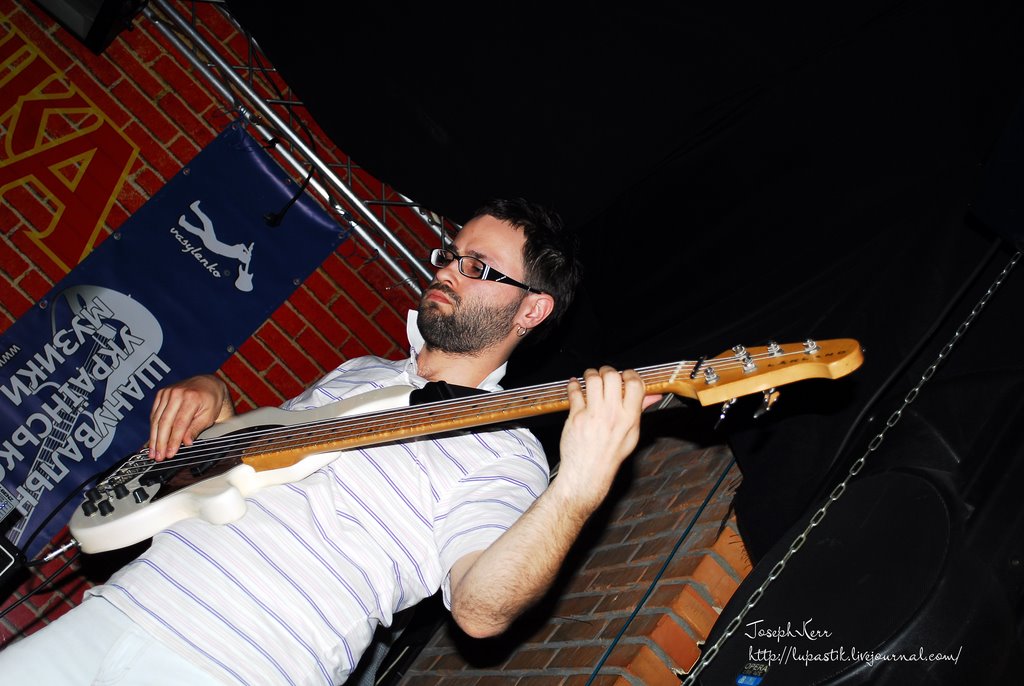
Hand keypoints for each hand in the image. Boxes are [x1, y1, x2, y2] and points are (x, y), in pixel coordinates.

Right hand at [148, 374, 233, 460]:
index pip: (179, 424)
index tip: (170, 454)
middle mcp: (177, 393)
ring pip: (156, 419)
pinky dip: (152, 427)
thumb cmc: (211, 401)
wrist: (208, 384)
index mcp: (192, 398)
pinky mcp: (161, 393)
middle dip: (160, 442)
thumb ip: (196, 429)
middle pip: (165, 422)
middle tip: (158, 457)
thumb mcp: (209, 416)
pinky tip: (152, 439)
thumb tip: (186, 443)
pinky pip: (154, 413)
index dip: (173, 441)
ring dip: (153, 438)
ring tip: (152, 452)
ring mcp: (167, 392)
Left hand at [556, 366, 660, 509]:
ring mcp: (593, 414)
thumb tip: (653, 396)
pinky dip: (573, 385)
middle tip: (604, 374)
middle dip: (607, 371)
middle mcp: (612, 414)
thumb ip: (640, 411)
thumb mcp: (632, 434)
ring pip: (592, 379)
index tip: (624, 375)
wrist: (588, 472)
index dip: (629, 374)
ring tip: (589, 377)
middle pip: (612, 376)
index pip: (635, 383)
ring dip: (590, 374)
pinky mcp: (576, 417)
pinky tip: (574, 385)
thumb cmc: (611, 454)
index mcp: (630, 417)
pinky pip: (575, 392)